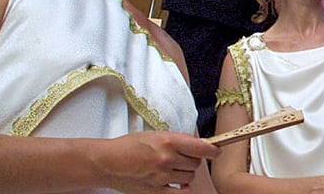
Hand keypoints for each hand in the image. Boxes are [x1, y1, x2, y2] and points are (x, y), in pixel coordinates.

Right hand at [94, 132, 218, 192]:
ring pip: (190, 177)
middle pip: (196, 163)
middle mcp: (167, 158)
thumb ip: (177, 140)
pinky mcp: (155, 191)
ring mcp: (162, 176)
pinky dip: (183, 188)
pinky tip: (178, 184)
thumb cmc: (129, 145)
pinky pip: (180, 193)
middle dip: (193, 160)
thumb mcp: (155, 135)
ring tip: (174, 169)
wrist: (107, 162)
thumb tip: (197, 144)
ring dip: (186, 173)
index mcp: (168, 141)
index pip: (201, 147)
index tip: (216, 151)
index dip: (212, 150)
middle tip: (183, 158)